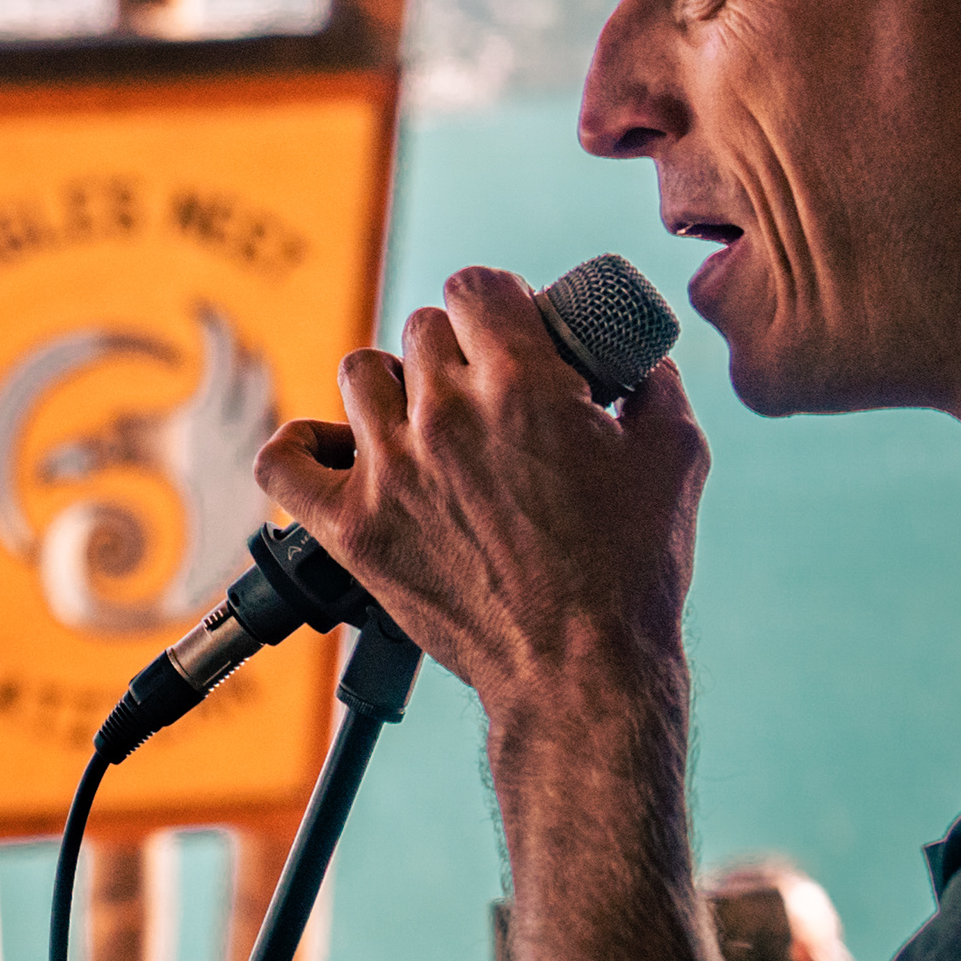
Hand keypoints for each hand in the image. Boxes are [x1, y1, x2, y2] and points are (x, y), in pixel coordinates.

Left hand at [252, 266, 710, 707]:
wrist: (580, 673)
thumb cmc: (631, 572)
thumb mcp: (674, 457)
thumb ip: (655, 385)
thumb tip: (639, 358)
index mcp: (521, 384)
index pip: (474, 286)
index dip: (496, 304)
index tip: (509, 333)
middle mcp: (446, 415)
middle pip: (421, 330)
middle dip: (457, 353)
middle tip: (485, 397)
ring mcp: (391, 470)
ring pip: (360, 375)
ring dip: (392, 390)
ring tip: (424, 425)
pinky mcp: (353, 527)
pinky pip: (286, 460)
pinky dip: (303, 448)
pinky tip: (335, 452)